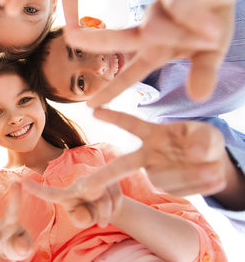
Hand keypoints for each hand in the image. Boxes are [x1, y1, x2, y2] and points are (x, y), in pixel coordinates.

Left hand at [22, 175, 122, 228]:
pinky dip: (116, 207)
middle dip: (101, 212)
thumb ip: (80, 218)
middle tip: (102, 223)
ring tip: (103, 218)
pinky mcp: (111, 176)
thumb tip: (84, 212)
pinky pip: (117, 197)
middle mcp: (80, 182)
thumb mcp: (82, 219)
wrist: (107, 205)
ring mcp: (96, 176)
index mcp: (66, 194)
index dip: (37, 190)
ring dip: (108, 213)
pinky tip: (112, 207)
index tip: (22, 182)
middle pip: (90, 198)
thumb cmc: (88, 212)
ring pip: (107, 199)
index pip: (51, 194)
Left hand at [72, 0, 244, 106]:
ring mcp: (158, 11)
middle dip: (93, 40)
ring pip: (158, 25)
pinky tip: (210, 25)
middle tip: (69, 36)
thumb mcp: (208, 55)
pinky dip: (196, 16)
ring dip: (187, 29)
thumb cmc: (210, 26)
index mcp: (153, 52)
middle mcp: (149, 32)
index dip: (111, 92)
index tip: (90, 107)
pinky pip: (180, 6)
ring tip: (211, 34)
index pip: (127, 75)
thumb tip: (199, 97)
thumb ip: (202, 73)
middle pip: (116, 39)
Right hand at [92, 107, 226, 196]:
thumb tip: (191, 152)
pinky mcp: (167, 187)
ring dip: (190, 177)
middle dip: (103, 177)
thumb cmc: (204, 142)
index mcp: (153, 133)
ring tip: (212, 169)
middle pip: (122, 166)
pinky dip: (199, 186)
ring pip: (164, 180)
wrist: (214, 164)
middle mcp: (148, 154)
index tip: (93, 110)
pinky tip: (211, 177)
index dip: (113, 117)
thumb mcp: (209, 134)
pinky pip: (179, 191)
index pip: (131, 124)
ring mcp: (155, 172)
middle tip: (85, 187)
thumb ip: (203, 139)